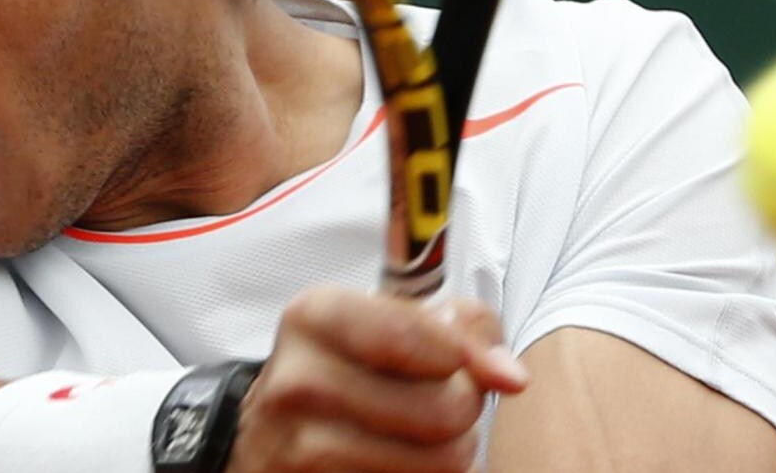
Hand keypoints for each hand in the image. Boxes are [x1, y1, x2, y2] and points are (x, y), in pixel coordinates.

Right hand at [227, 286, 527, 471]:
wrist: (268, 435)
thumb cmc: (345, 368)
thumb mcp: (384, 321)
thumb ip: (458, 326)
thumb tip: (507, 374)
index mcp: (316, 317)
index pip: (421, 337)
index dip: (472, 358)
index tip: (490, 371)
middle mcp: (299, 380)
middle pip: (444, 409)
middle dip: (465, 409)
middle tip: (443, 402)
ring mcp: (301, 447)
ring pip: (441, 461)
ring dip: (451, 453)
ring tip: (421, 435)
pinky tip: (397, 461)